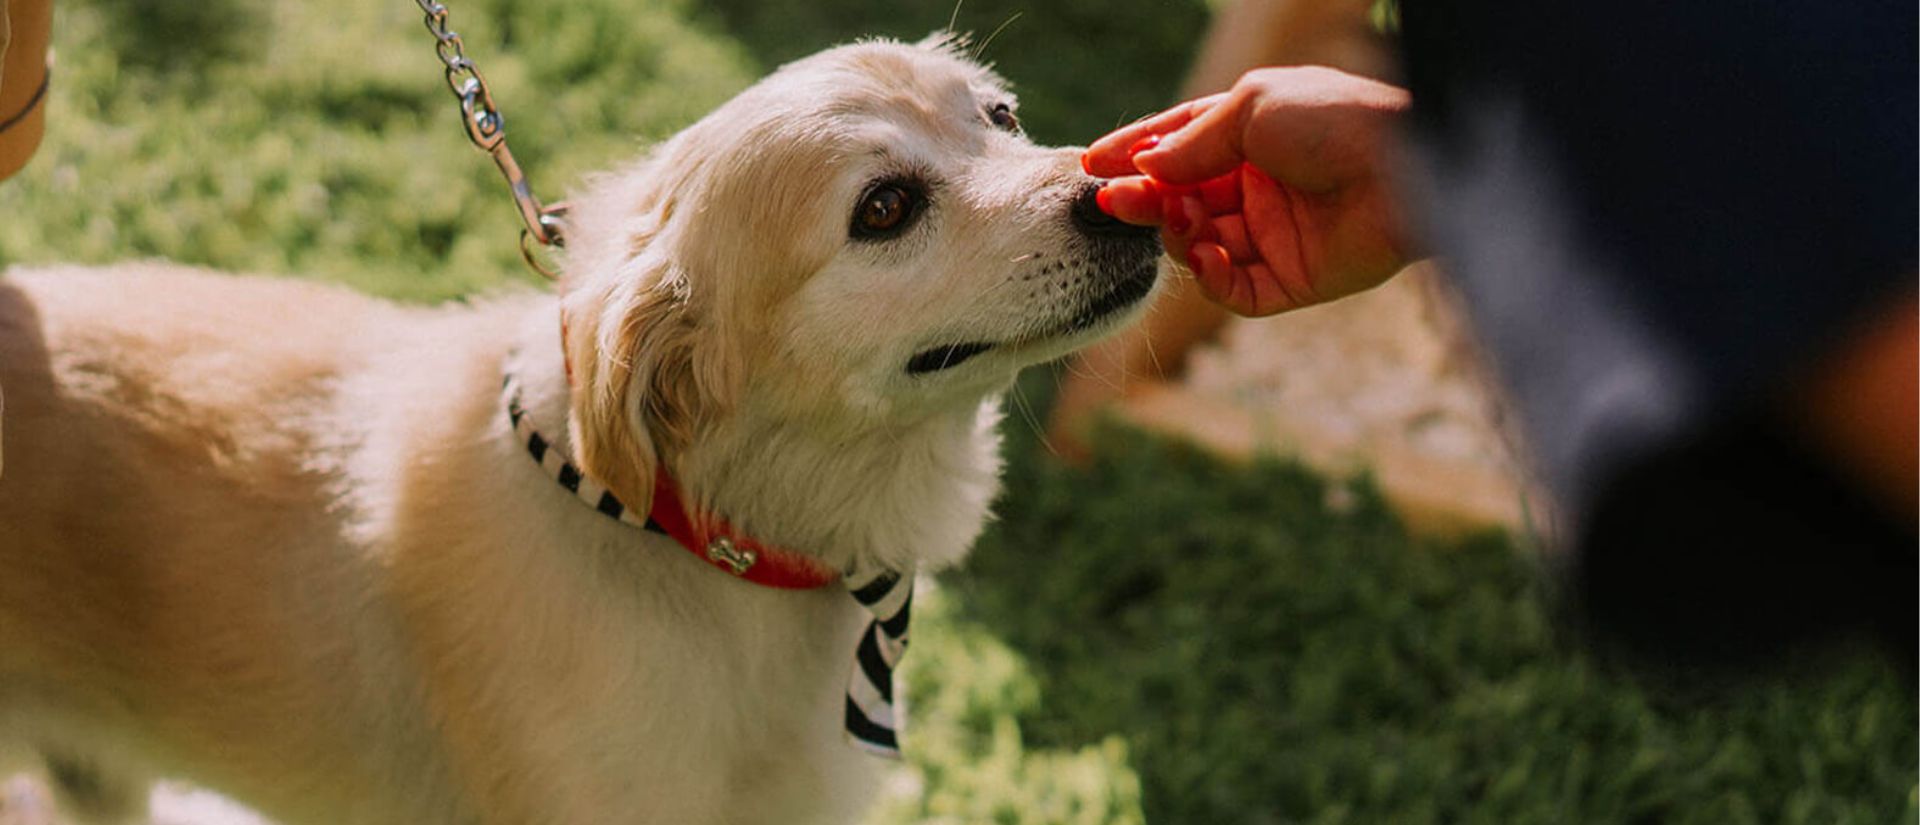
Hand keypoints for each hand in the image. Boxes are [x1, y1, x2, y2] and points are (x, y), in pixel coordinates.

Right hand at [1083, 67, 1412, 316]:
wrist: (1406, 169)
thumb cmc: (1334, 120)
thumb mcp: (1251, 109)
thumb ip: (1192, 142)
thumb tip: (1143, 166)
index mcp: (1251, 136)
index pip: (1179, 148)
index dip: (1135, 155)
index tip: (1092, 165)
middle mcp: (1259, 187)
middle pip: (1183, 201)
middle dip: (1145, 200)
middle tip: (1112, 202)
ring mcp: (1274, 236)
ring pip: (1200, 246)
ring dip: (1179, 235)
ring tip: (1178, 217)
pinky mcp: (1291, 281)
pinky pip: (1233, 290)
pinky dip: (1210, 277)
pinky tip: (1206, 253)